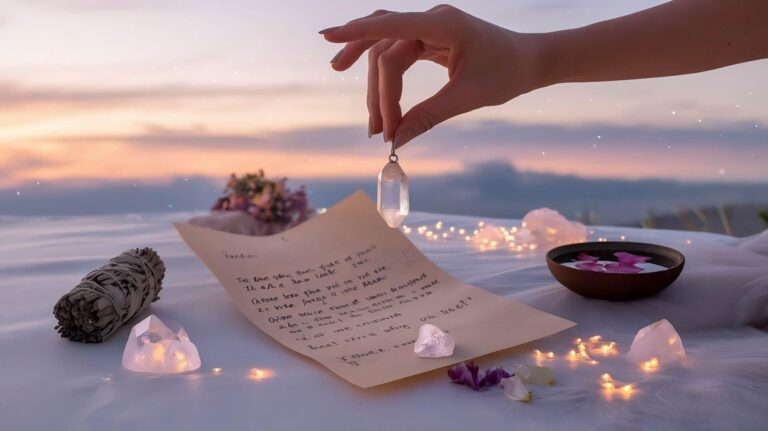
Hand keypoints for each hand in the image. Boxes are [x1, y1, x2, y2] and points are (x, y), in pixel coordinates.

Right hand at [321, 5, 547, 148]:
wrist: (531, 60)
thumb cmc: (507, 73)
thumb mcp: (467, 97)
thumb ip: (429, 116)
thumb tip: (397, 141)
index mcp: (443, 24)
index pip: (390, 27)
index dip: (356, 33)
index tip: (326, 39)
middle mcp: (431, 19)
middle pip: (384, 49)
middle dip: (376, 91)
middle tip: (377, 130)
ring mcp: (428, 27)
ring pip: (385, 52)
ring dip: (375, 86)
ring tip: (374, 122)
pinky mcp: (428, 38)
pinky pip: (396, 52)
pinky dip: (384, 76)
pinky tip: (371, 90)